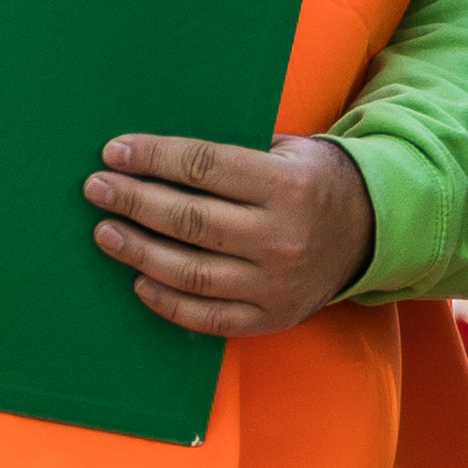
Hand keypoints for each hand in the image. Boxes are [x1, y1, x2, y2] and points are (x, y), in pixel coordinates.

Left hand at [86, 131, 371, 337]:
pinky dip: (167, 302)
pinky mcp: (272, 317)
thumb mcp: (288, 150)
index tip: (114, 152)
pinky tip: (139, 280)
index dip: (152, 158)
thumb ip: (231, 153)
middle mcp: (282, 237)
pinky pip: (207, 317)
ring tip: (106, 233)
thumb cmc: (313, 181)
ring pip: (190, 272)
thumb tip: (152, 153)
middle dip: (133, 201)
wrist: (370, 230)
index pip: (203, 167)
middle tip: (97, 189)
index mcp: (287, 185)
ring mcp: (276, 284)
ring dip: (138, 251)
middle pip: (189, 220)